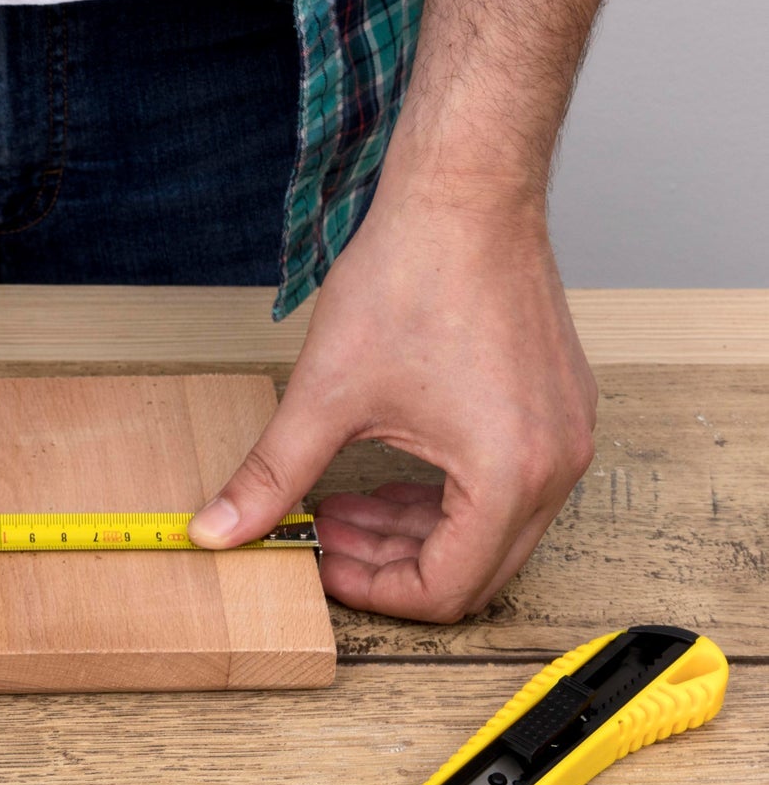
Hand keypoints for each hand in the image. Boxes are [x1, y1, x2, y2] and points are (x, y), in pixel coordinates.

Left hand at [188, 187, 596, 621]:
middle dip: (391, 564)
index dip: (372, 591)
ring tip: (344, 502)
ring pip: (492, 531)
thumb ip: (272, 477)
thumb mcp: (326, 394)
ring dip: (415, 530)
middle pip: (475, 571)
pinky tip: (391, 472)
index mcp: (508, 476)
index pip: (445, 591)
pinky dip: (448, 494)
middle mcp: (555, 466)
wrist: (465, 192)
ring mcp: (565, 436)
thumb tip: (219, 530)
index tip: (321, 561)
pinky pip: (509, 485)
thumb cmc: (414, 275)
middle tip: (325, 533)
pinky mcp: (559, 409)